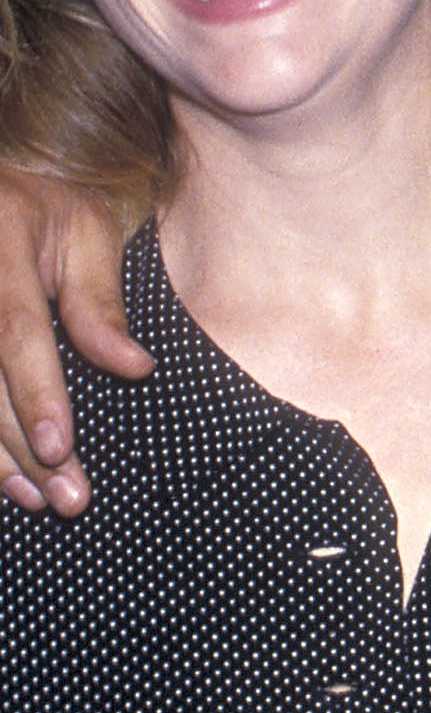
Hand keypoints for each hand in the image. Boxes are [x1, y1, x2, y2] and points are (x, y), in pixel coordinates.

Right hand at [0, 176, 145, 514]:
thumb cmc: (45, 211)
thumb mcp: (86, 233)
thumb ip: (99, 301)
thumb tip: (135, 368)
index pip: (13, 330)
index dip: (34, 391)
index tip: (58, 446)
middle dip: (19, 445)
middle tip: (66, 497)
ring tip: (38, 500)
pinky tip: (5, 481)